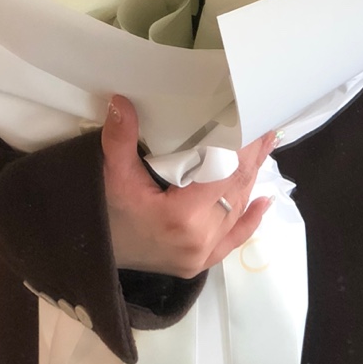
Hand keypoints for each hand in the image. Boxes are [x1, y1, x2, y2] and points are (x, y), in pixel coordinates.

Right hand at [102, 95, 275, 278]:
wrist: (95, 257)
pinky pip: (234, 239)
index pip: (224, 173)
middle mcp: (199, 238)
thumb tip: (121, 101)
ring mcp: (203, 254)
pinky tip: (264, 200)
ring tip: (265, 149)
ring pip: (236, 209)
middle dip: (253, 157)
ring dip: (252, 178)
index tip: (255, 123)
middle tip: (267, 128)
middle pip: (235, 189)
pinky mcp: (201, 262)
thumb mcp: (111, 175)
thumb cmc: (104, 216)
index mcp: (181, 216)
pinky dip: (250, 219)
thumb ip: (119, 139)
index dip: (243, 148)